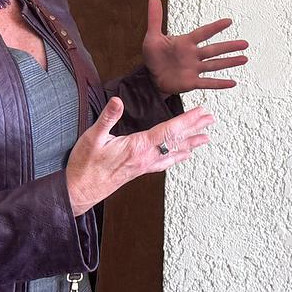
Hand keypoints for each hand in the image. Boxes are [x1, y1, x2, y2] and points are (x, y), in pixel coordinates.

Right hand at [65, 98, 213, 214]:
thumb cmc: (85, 165)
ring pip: (174, 152)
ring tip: (205, 138)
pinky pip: (164, 163)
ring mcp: (144, 166)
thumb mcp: (93, 137)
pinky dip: (177, 157)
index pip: (169, 130)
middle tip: (211, 120)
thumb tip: (117, 101)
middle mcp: (146, 157)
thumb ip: (107, 118)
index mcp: (138, 147)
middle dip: (195, 129)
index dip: (187, 120)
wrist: (79, 191)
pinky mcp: (140, 171)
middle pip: (176, 141)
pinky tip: (183, 156)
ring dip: (190, 143)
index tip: (201, 112)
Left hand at [142, 0, 247, 96]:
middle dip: (229, 47)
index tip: (229, 21)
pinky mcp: (191, 82)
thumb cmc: (154, 56)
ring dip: (229, 62)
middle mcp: (193, 55)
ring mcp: (194, 69)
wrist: (150, 77)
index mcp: (185, 43)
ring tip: (244, 59)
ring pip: (214, 64)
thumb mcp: (152, 37)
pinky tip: (232, 83)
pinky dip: (219, 83)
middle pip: (214, 49)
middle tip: (245, 43)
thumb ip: (155, 18)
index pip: (203, 33)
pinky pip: (207, 83)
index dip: (215, 27)